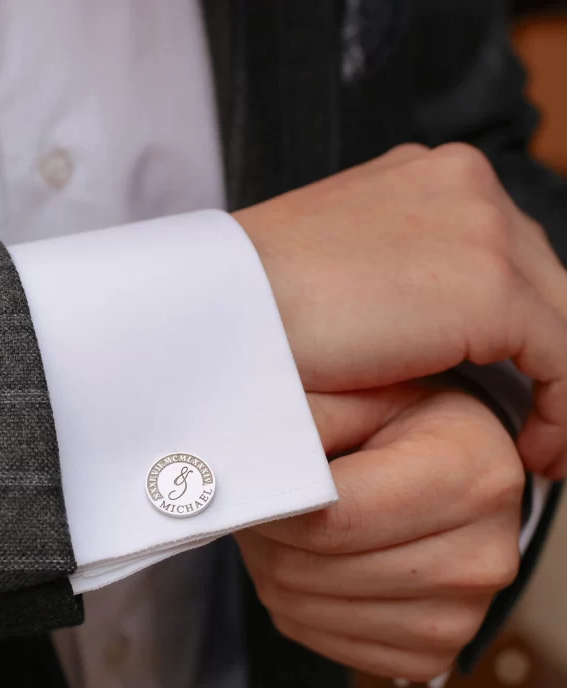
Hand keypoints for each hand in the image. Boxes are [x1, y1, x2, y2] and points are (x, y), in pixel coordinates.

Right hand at [233, 143, 566, 477]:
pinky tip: (537, 451)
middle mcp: (458, 184)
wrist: (211, 308)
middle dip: (539, 350)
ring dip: (555, 385)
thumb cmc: (246, 306)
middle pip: (534, 278)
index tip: (503, 378)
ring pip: (556, 315)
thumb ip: (378, 284)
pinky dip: (560, 411)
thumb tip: (406, 333)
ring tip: (539, 444)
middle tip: (531, 416)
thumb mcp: (325, 280)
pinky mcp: (486, 285)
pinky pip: (563, 356)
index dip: (508, 321)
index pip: (490, 251)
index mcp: (416, 180)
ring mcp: (477, 226)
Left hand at [236, 384, 523, 681]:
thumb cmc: (405, 426)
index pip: (333, 518)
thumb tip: (240, 456)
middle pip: (309, 568)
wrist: (459, 476)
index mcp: (471, 476)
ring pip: (301, 608)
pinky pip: (316, 637)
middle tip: (257, 501)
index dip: (270, 504)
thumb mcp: (362, 394)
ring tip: (283, 525)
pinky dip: (291, 602)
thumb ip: (304, 418)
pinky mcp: (428, 656)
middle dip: (263, 535)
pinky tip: (308, 560)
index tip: (245, 485)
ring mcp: (459, 619)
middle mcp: (479, 558)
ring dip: (269, 567)